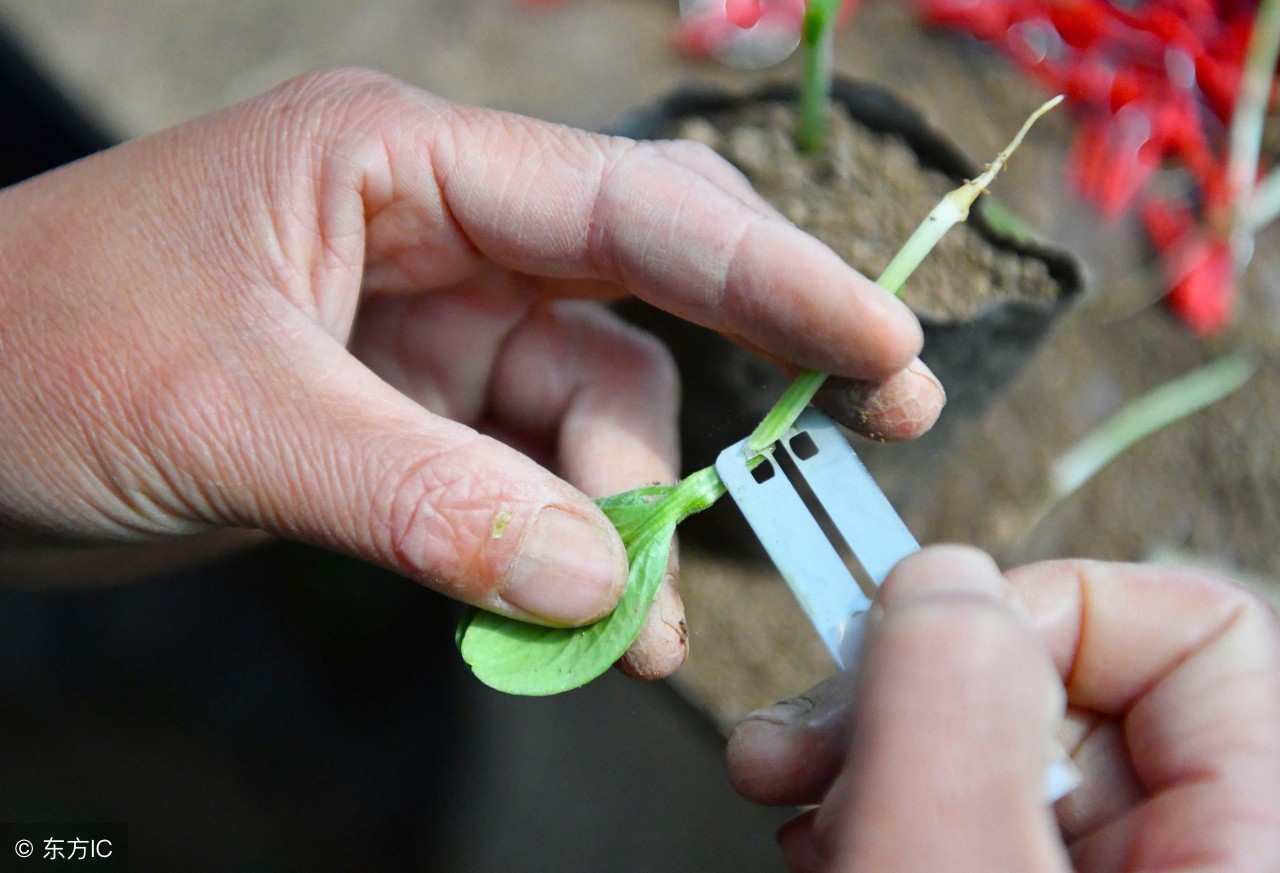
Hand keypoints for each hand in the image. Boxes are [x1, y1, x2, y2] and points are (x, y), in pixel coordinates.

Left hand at [0, 69, 939, 677]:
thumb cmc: (35, 360)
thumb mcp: (235, 420)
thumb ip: (424, 500)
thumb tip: (595, 583)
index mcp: (399, 160)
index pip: (621, 202)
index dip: (768, 268)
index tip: (881, 339)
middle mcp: (437, 228)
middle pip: (640, 284)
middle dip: (757, 354)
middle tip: (879, 417)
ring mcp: (432, 325)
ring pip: (590, 409)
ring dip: (628, 515)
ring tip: (632, 626)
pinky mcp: (414, 412)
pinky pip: (530, 476)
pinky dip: (565, 548)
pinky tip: (578, 620)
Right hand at [726, 546, 1279, 870]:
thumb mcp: (941, 869)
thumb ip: (948, 702)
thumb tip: (941, 578)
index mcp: (1249, 847)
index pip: (1192, 632)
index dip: (1039, 609)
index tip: (911, 650)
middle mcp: (1195, 859)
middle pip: (1068, 683)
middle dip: (911, 688)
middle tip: (803, 737)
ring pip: (997, 747)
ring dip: (873, 749)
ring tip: (790, 788)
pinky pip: (967, 809)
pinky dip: (882, 805)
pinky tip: (828, 835)